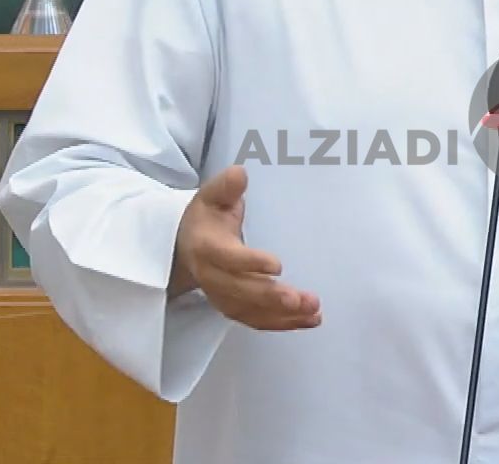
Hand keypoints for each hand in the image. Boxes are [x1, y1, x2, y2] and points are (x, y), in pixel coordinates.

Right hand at [170, 165, 321, 330]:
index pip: (228, 259)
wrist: (185, 247)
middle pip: (241, 292)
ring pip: (251, 312)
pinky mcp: (235, 308)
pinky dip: (283, 324)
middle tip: (301, 299)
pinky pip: (257, 321)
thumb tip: (240, 174)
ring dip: (282, 316)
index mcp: (206, 247)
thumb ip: (225, 186)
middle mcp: (212, 277)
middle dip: (271, 298)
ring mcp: (222, 296)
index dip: (250, 264)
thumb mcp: (210, 196)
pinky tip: (310, 320)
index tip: (277, 265)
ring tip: (313, 311)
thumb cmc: (206, 218)